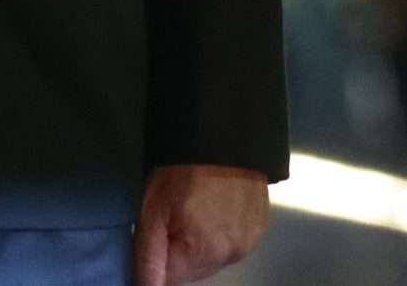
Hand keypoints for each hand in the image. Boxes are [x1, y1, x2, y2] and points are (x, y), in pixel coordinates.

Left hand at [134, 163, 269, 284]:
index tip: (158, 228)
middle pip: (193, 269)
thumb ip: (147, 256)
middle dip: (179, 249)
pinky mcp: (259, 227)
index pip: (169, 279)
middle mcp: (232, 255)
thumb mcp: (152, 209)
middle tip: (176, 212)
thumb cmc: (183, 168)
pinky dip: (220, 231)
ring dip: (201, 242)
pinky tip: (214, 206)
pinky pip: (232, 241)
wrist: (223, 134)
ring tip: (196, 206)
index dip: (158, 255)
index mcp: (204, 254)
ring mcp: (249, 242)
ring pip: (212, 257)